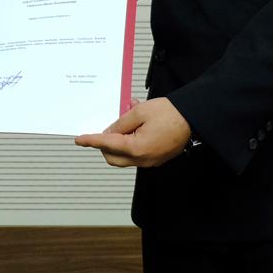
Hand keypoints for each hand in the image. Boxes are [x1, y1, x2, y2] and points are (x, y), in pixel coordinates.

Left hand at [74, 97, 190, 168]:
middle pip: (113, 157)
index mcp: (137, 148)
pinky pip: (136, 154)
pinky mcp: (156, 158)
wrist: (193, 118)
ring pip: (124, 157)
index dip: (91, 141)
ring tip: (127, 122)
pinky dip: (131, 142)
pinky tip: (136, 126)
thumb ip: (120, 123)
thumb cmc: (171, 113)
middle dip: (104, 145)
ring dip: (119, 142)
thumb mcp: (139, 112)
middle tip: (107, 129)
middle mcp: (143, 159)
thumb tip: (109, 133)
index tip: (80, 140)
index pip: (106, 145)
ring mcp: (150, 161)